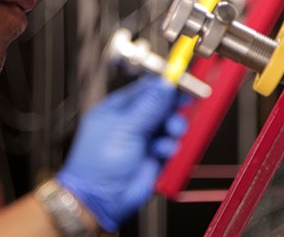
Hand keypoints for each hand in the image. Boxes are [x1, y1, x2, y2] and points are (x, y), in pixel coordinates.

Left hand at [55, 76, 186, 231]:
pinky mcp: (154, 159)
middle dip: (173, 108)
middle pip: (160, 107)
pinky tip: (162, 151)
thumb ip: (149, 106)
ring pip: (168, 127)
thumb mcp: (125, 127)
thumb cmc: (98, 162)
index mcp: (118, 109)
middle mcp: (132, 123)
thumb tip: (164, 85)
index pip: (145, 90)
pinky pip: (171, 147)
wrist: (101, 199)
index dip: (164, 86)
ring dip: (173, 128)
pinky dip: (170, 147)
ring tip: (172, 132)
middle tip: (184, 106)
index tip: (181, 83)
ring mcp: (143, 141)